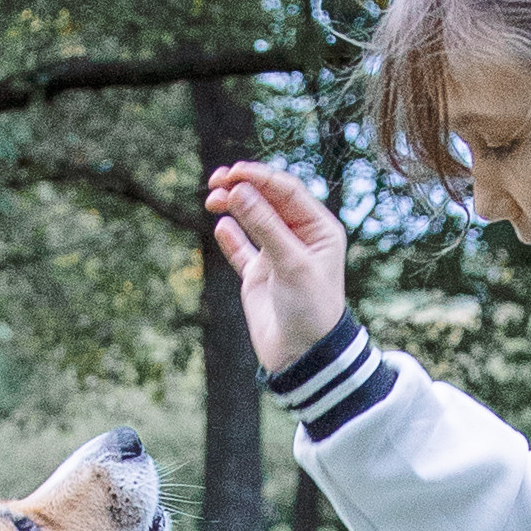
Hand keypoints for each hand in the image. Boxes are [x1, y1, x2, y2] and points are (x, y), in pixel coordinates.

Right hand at [204, 159, 349, 375]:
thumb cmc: (310, 309)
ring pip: (252, 219)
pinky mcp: (260, 276)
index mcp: (319, 229)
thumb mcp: (290, 264)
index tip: (233, 173)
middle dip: (242, 187)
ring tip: (211, 201)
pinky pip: (242, 249)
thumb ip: (264, 226)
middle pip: (267, 200)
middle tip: (215, 181)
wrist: (304, 357)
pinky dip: (230, 237)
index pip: (286, 190)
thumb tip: (238, 190)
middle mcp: (300, 238)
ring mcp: (278, 255)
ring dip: (233, 206)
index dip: (259, 177)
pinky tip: (220, 226)